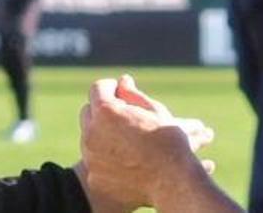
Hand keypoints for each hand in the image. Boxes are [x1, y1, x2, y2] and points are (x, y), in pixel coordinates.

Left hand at [79, 75, 214, 210]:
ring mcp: (91, 157)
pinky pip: (94, 160)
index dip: (110, 87)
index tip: (119, 91)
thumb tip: (122, 81)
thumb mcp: (155, 111)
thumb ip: (133, 94)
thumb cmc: (169, 141)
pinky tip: (124, 160)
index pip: (98, 88)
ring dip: (101, 133)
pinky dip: (104, 158)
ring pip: (88, 136)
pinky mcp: (94, 176)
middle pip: (88, 111)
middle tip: (122, 115)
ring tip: (126, 139)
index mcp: (106, 111)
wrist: (173, 181)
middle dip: (102, 110)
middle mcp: (92, 132)